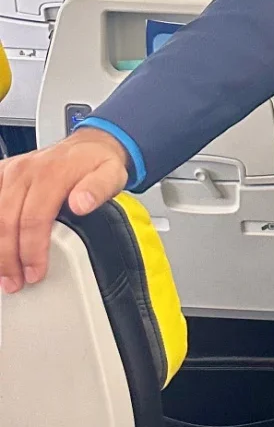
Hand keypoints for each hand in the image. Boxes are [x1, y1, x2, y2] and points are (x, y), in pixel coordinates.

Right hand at [0, 130, 129, 292]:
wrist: (89, 144)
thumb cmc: (97, 164)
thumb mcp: (111, 174)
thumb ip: (98, 189)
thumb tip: (81, 204)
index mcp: (51, 174)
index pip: (33, 219)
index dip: (32, 251)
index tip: (34, 272)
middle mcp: (25, 172)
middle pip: (6, 221)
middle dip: (8, 257)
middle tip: (15, 282)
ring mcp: (11, 172)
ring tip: (3, 272)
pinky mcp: (3, 173)